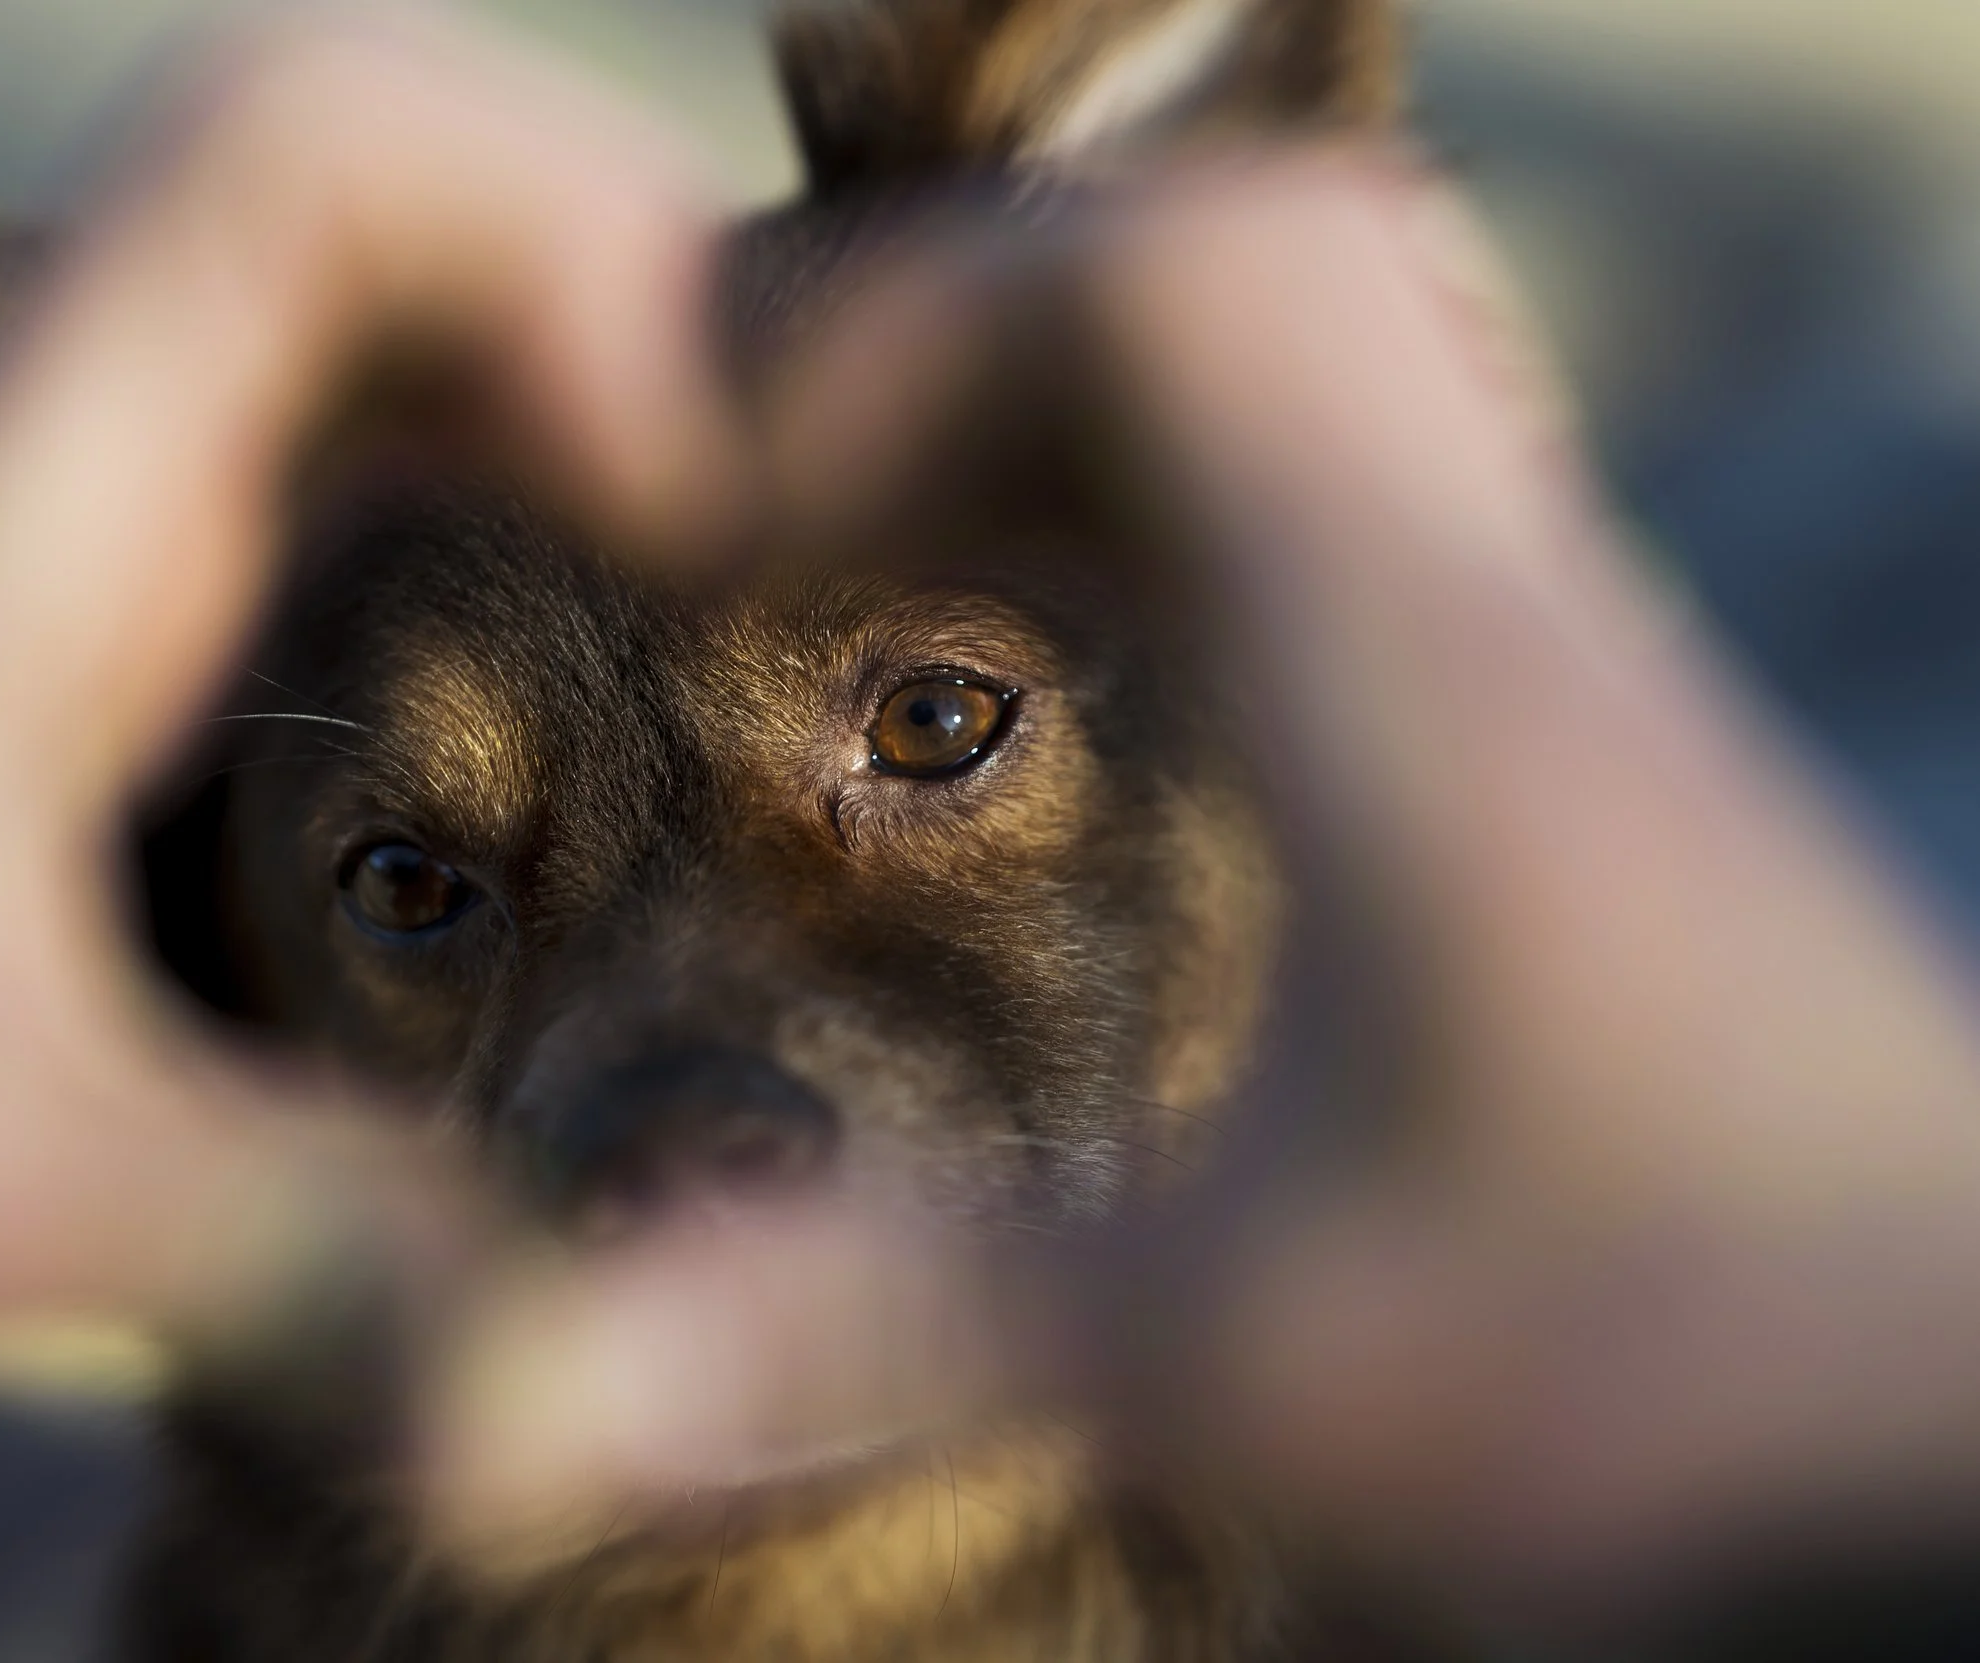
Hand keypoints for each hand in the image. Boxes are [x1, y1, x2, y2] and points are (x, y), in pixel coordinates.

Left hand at [0, 6, 738, 1399]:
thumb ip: (263, 1247)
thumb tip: (585, 1374)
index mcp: (19, 505)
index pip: (298, 154)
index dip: (549, 231)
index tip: (692, 474)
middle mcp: (87, 441)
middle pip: (409, 169)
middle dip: (648, 277)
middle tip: (836, 487)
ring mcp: (133, 495)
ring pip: (422, 272)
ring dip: (623, 347)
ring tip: (803, 522)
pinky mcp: (170, 578)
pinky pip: (411, 412)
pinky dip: (569, 445)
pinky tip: (668, 589)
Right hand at [420, 154, 1979, 1616]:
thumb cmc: (1694, 1386)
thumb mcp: (1247, 1359)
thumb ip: (891, 1319)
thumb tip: (564, 1371)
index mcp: (1419, 673)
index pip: (1191, 289)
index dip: (942, 321)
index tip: (752, 477)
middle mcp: (1508, 620)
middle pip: (1253, 280)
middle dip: (989, 340)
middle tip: (793, 485)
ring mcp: (1560, 680)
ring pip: (1321, 393)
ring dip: (1088, 427)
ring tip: (894, 545)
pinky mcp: (1580, 772)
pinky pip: (1357, 534)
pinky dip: (1182, 539)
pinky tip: (1082, 676)